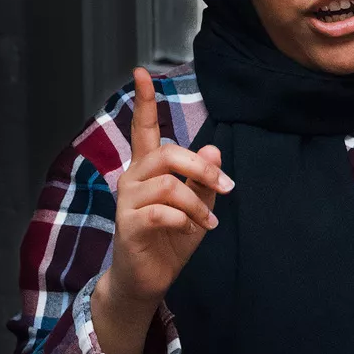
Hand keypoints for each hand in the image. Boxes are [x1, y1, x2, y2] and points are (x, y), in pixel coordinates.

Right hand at [100, 67, 230, 308]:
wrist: (147, 281)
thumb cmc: (168, 241)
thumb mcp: (196, 208)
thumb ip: (204, 181)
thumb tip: (213, 148)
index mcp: (147, 171)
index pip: (143, 130)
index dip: (144, 102)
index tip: (142, 72)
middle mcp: (133, 179)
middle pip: (167, 153)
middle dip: (201, 168)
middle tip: (226, 188)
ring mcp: (127, 201)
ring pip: (167, 183)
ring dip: (196, 201)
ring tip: (208, 221)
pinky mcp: (128, 224)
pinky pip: (160, 211)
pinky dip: (184, 219)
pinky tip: (192, 230)